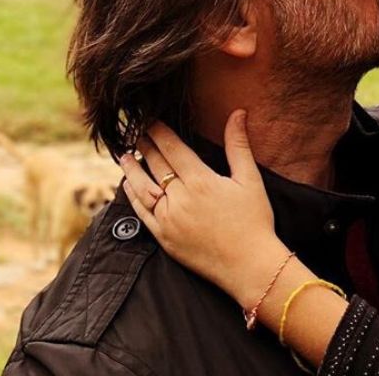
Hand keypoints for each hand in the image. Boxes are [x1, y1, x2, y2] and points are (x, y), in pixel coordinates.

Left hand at [119, 111, 288, 306]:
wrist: (250, 265)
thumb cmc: (254, 220)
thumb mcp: (250, 179)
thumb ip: (238, 145)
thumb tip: (238, 113)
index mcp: (200, 180)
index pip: (172, 147)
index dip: (158, 131)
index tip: (150, 120)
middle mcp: (180, 198)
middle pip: (156, 164)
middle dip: (144, 145)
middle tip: (135, 132)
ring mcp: (169, 219)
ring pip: (142, 187)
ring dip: (132, 169)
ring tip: (124, 155)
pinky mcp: (164, 238)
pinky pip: (142, 213)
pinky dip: (133, 196)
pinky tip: (128, 186)